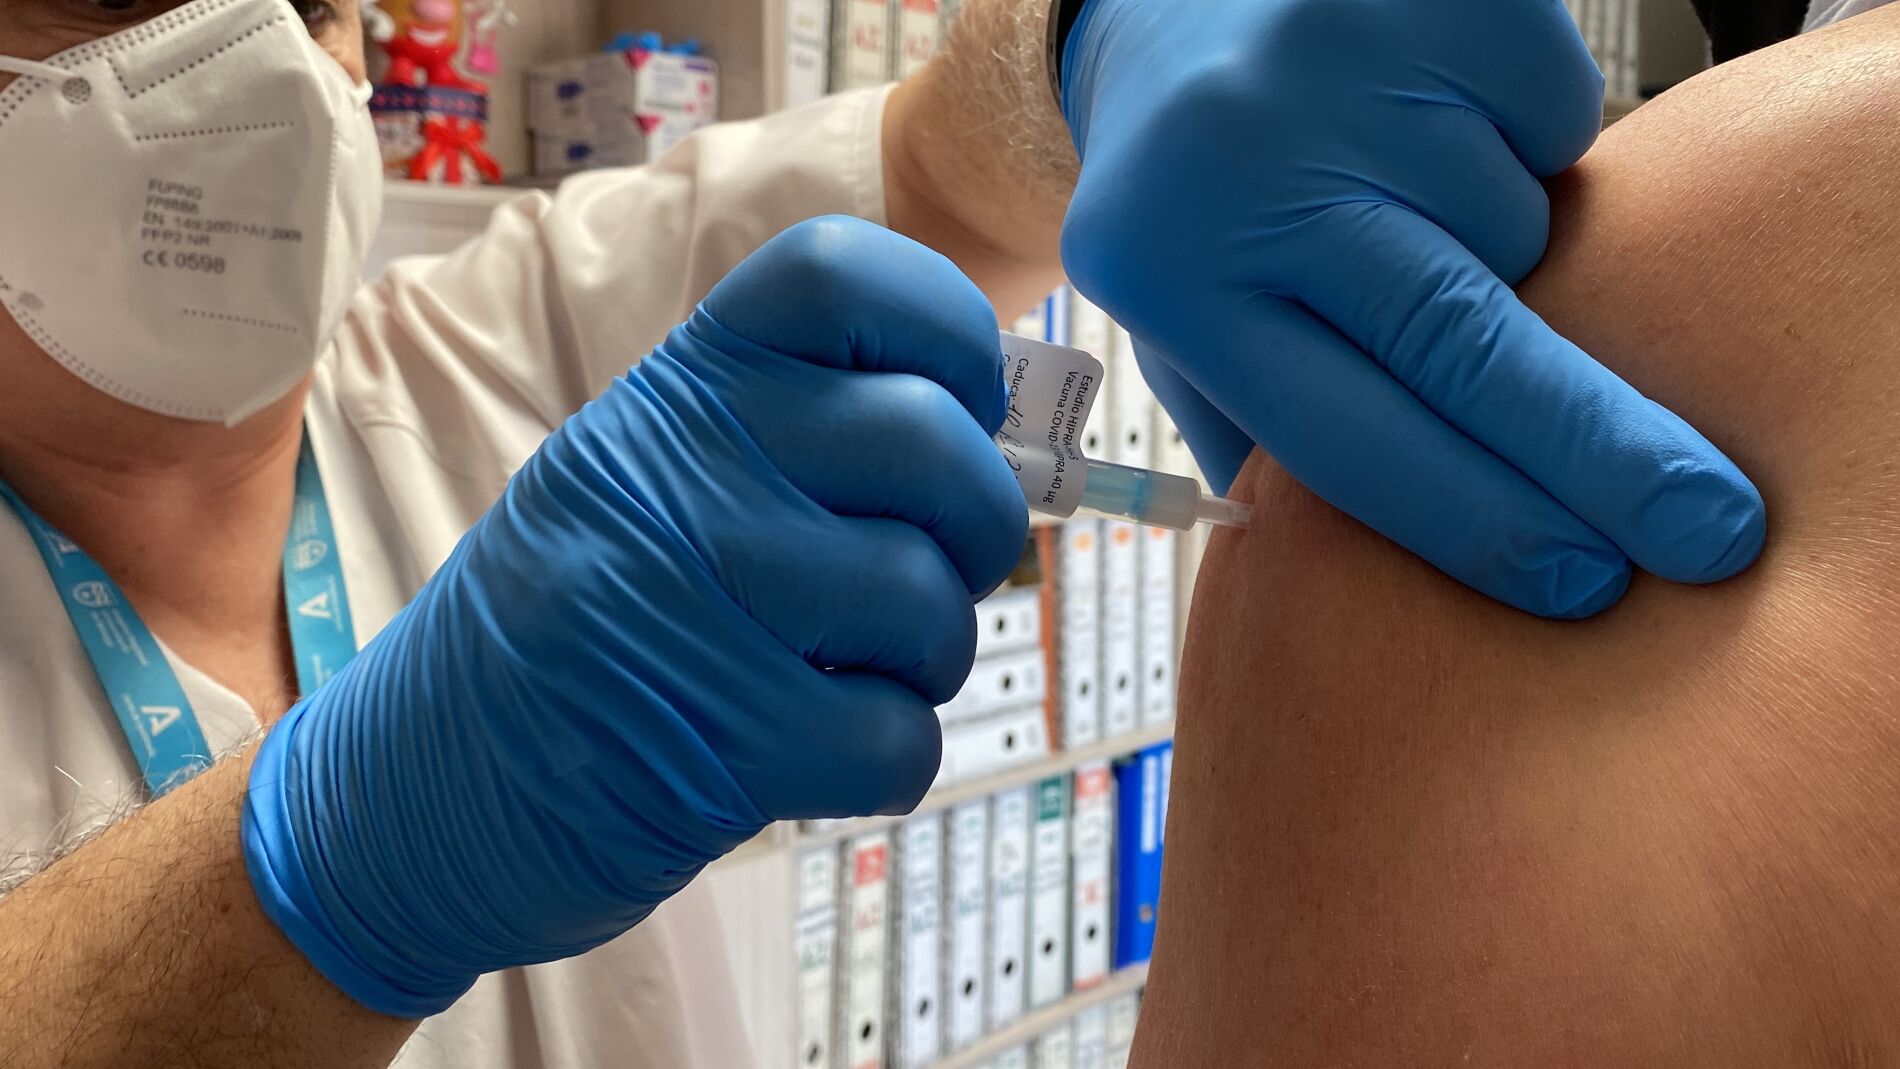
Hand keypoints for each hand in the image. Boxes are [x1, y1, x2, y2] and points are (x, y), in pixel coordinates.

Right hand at [242, 217, 1027, 1016]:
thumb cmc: (575, 620)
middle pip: (929, 441)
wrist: (415, 784)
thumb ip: (793, 437)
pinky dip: (891, 757)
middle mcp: (678, 471)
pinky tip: (825, 752)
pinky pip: (898, 736)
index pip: (841, 276)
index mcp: (674, 390)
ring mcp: (688, 602)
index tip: (961, 401)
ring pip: (926, 598)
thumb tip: (992, 441)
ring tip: (858, 671)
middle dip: (978, 521)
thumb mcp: (649, 478)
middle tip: (939, 567)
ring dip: (929, 655)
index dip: (947, 330)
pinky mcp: (715, 743)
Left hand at [1057, 0, 1765, 617]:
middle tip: (1703, 530)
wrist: (1181, 10)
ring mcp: (1347, 72)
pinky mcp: (1437, 2)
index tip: (1582, 582)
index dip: (1478, 523)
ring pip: (1524, 231)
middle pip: (1463, 345)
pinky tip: (1441, 133)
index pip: (1349, 440)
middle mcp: (1249, 171)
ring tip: (1416, 213)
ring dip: (1514, 256)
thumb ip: (1259, 436)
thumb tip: (1362, 581)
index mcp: (1172, 276)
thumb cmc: (1194, 193)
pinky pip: (1557, 122)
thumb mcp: (1178, 324)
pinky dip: (1529, 149)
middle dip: (1597, 453)